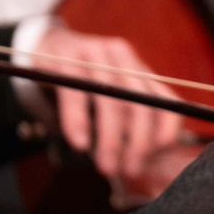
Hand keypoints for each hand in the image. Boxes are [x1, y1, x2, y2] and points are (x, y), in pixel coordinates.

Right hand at [28, 23, 183, 197]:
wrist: (46, 43)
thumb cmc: (83, 80)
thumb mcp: (111, 95)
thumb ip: (126, 120)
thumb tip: (143, 161)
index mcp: (140, 70)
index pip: (167, 101)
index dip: (166, 132)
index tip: (157, 159)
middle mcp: (123, 58)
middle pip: (141, 103)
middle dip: (140, 142)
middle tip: (131, 171)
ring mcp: (95, 55)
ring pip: (111, 100)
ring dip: (111, 138)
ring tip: (107, 167)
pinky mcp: (65, 59)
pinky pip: (75, 93)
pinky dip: (78, 121)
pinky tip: (80, 143)